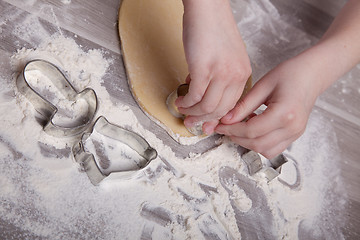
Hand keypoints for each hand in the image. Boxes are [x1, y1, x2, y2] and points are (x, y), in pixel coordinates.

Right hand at [177, 0, 251, 134]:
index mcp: (243, 72)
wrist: (207, 9)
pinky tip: (180, 101)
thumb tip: (202, 94)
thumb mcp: (226, 56)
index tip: (207, 124)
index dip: (217, 117)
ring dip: (192, 113)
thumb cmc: (213, 28)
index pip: (232, 105)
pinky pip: (195, 96)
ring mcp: (221, 72)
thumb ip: (219, 77)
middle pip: (221, 109)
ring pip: (207, 107)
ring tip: (182, 110)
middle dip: (204, 120)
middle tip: (191, 122)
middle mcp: (236, 75)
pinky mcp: (204, 69)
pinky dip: (186, 103)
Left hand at [215, 53, 325, 158]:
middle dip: (237, 138)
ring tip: (240, 127)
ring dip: (248, 143)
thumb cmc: (291, 73)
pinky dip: (259, 143)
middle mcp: (293, 127)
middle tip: (225, 127)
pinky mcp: (295, 135)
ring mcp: (296, 133)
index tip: (220, 125)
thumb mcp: (263, 85)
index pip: (251, 130)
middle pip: (257, 144)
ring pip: (265, 150)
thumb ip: (244, 105)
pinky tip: (254, 129)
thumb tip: (226, 119)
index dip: (232, 130)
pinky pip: (273, 149)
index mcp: (285, 113)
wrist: (312, 74)